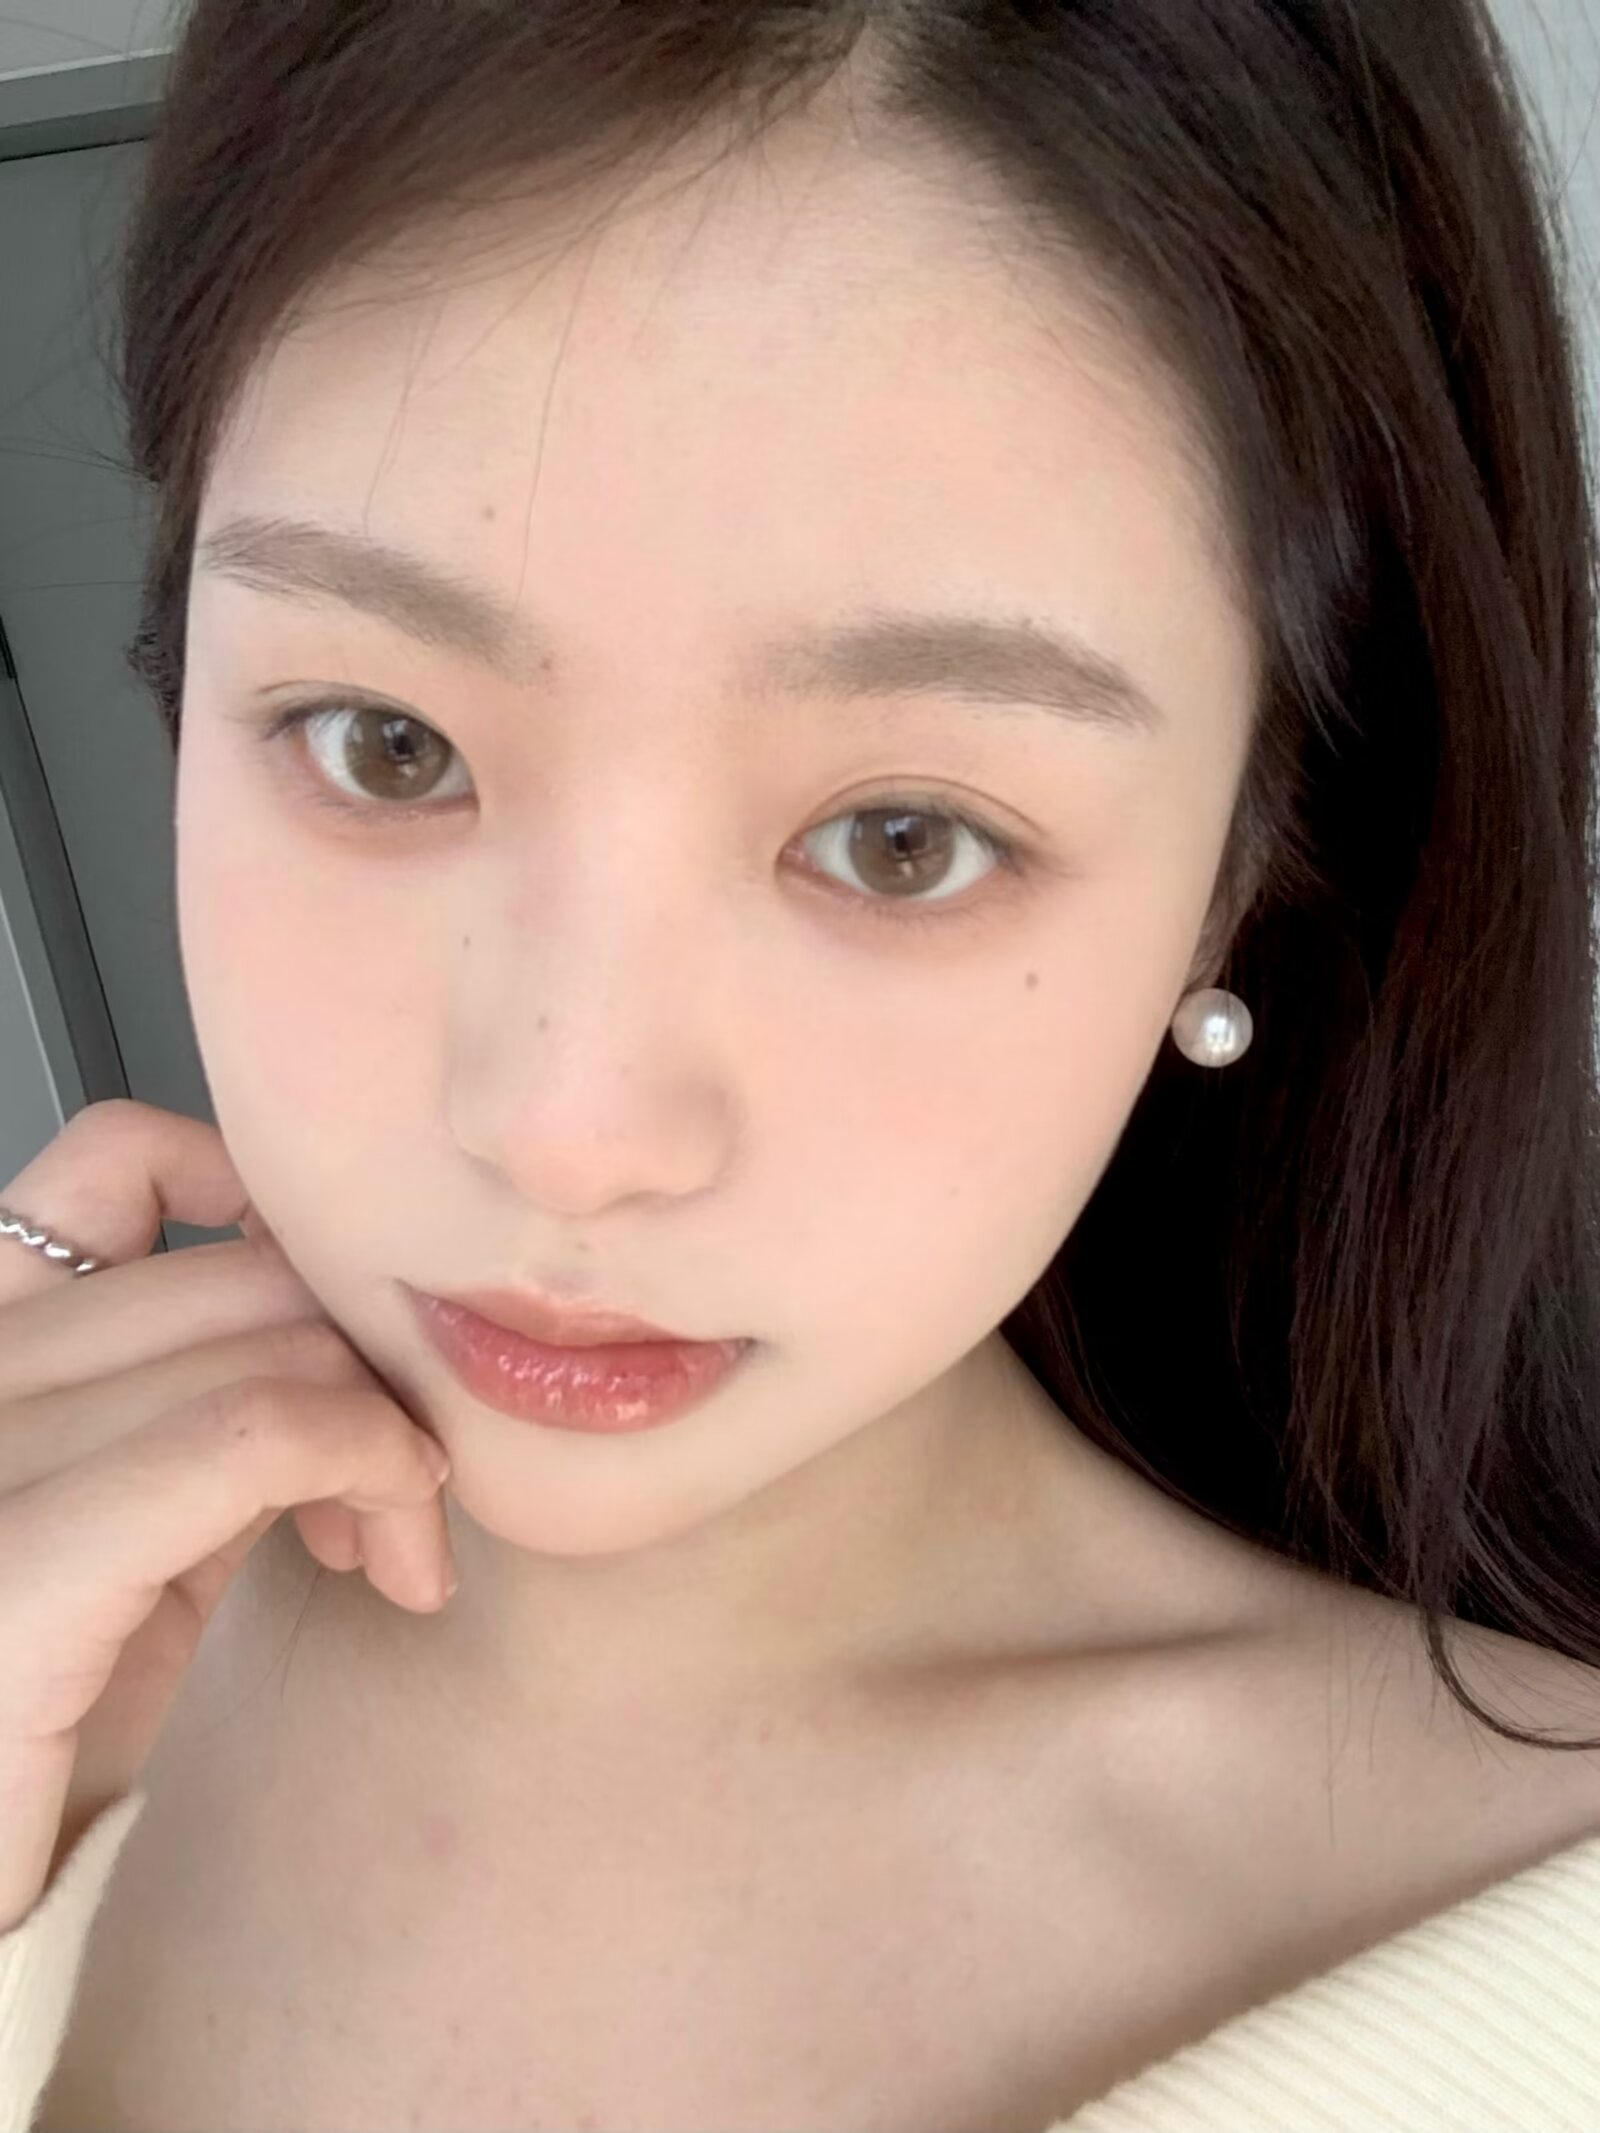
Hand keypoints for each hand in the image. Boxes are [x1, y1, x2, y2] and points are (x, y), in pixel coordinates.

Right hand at [0, 1099, 455, 1930]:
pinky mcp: (20, 1568)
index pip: (112, 1164)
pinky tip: (389, 1542)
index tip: (342, 1324)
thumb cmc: (35, 1732)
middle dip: (360, 1364)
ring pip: (267, 1350)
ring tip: (398, 1543)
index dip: (258, 1213)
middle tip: (404, 1490)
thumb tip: (337, 1356)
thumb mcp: (126, 1537)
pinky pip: (245, 1440)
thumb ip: (195, 1422)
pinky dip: (357, 1463)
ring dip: (384, 1438)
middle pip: (236, 1274)